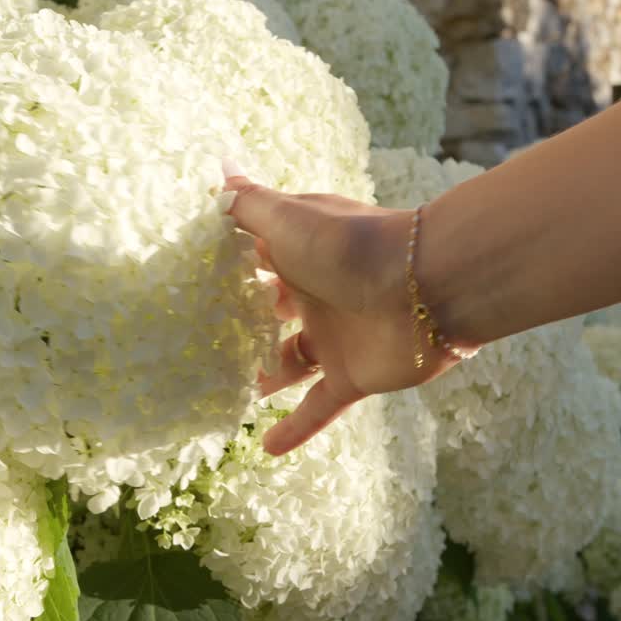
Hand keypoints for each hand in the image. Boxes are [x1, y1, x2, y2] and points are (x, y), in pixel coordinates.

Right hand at [224, 174, 460, 455]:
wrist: (427, 287)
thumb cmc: (351, 246)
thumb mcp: (289, 219)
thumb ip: (250, 204)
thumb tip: (221, 172)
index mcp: (300, 253)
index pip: (258, 257)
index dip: (231, 264)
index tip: (193, 276)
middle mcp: (316, 294)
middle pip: (271, 311)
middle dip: (243, 322)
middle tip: (201, 338)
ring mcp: (334, 338)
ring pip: (289, 361)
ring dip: (264, 375)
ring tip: (224, 391)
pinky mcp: (351, 377)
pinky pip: (318, 408)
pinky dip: (294, 429)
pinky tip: (265, 448)